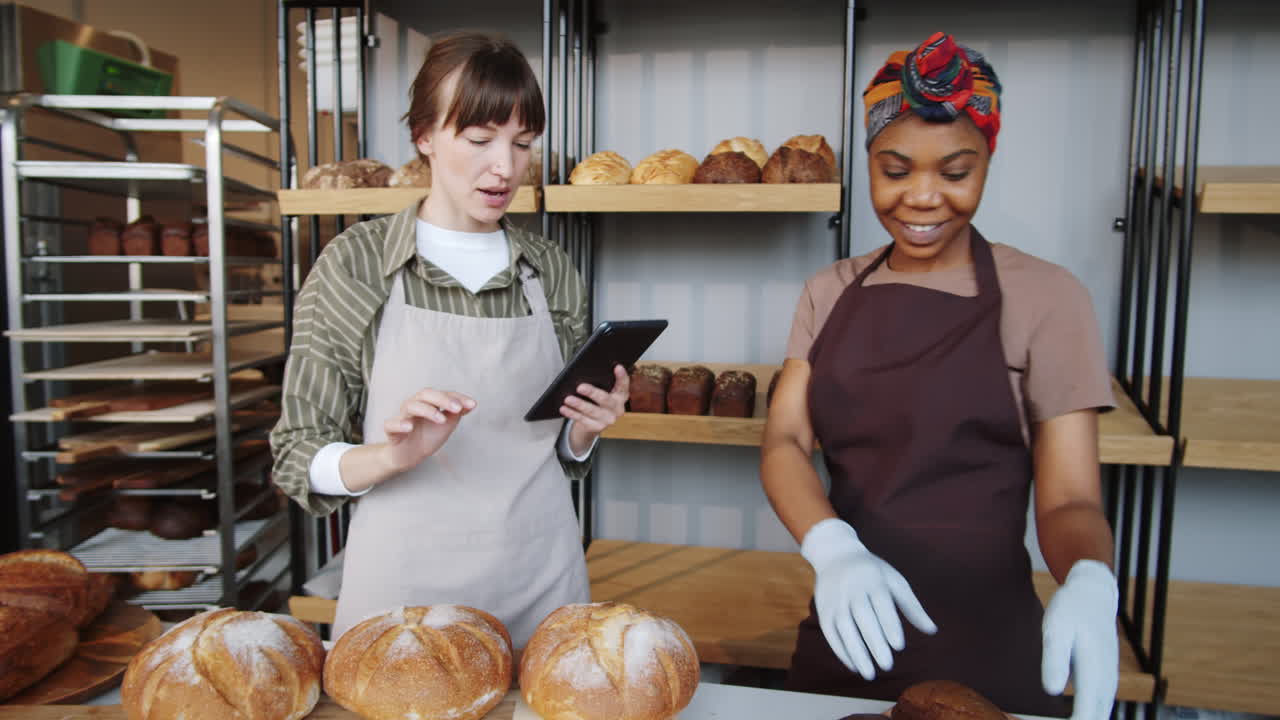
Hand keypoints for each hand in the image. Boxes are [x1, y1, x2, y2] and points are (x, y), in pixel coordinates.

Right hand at [381, 388, 475, 473]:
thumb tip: (472, 404)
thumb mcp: (446, 425)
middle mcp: (414, 405)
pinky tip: (409, 427)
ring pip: (411, 406)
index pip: (443, 394)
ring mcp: (402, 417)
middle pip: (426, 394)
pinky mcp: (392, 431)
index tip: (472, 405)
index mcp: (428, 402)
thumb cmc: (427, 436)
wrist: (409, 456)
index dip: (457, 398)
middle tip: (457, 408)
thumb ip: (456, 413)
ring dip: (428, 411)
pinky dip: (400, 424)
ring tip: (441, 420)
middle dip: (443, 399)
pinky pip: (391, 424)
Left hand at [561, 364, 629, 453]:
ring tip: (568, 399)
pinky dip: (572, 413)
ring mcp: (608, 419)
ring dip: (579, 404)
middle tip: (580, 387)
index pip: (623, 385)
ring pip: (592, 411)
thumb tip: (584, 374)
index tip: (617, 367)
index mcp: (621, 396)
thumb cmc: (598, 400)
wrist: (596, 422)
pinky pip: (583, 420)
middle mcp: (617, 409)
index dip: (622, 376)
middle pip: (605, 399)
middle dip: (592, 393)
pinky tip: (564, 408)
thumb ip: (600, 383)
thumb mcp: (603, 391)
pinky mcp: (597, 427)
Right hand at [802, 518, 936, 680]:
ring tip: (870, 674)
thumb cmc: (873, 572)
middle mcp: (852, 589)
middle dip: (874, 642)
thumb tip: (932, 631)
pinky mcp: (824, 610)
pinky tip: (854, 666)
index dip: (889, 625)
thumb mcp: (895, 582)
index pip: (881, 604)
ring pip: (843, 628)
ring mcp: (835, 599)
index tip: (899, 646)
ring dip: (856, 652)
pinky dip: (841, 651)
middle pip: (862, 617)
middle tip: (887, 666)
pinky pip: (830, 633)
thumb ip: (912, 607)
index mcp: (873, 580)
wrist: (836, 555)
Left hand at [1042, 560, 1118, 719]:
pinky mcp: (1103, 680)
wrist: (1093, 594)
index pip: (1087, 718)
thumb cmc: (1072, 609)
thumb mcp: (1056, 627)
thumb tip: (1053, 691)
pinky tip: (1052, 715)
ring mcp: (1108, 683)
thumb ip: (1055, 659)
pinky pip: (1093, 706)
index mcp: (1095, 674)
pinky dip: (1077, 715)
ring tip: (1037, 719)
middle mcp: (1106, 683)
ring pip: (1095, 715)